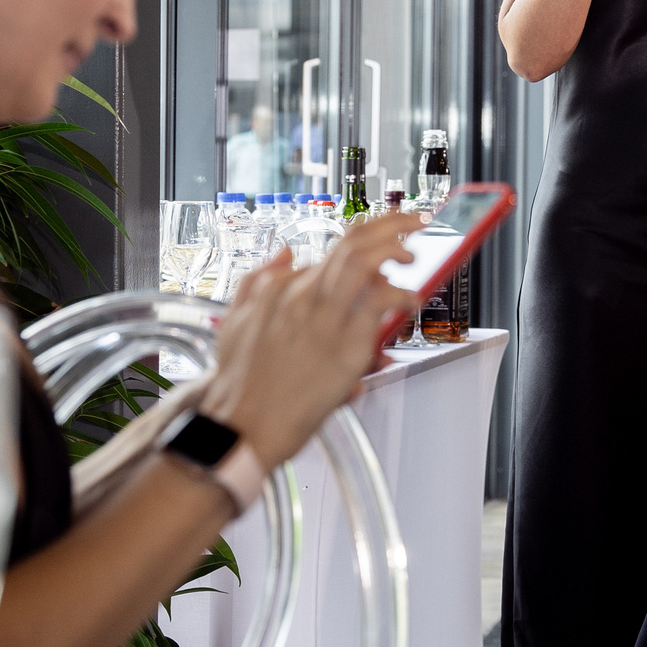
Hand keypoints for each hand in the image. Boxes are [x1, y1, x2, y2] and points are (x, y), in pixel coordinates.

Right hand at [194, 213, 417, 469]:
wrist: (243, 424)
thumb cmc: (240, 384)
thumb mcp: (234, 322)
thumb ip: (258, 282)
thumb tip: (284, 253)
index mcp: (278, 288)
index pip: (329, 254)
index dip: (360, 249)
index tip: (377, 255)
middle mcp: (301, 295)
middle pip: (350, 243)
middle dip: (386, 225)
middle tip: (408, 222)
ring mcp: (323, 317)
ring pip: (364, 260)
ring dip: (395, 248)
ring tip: (412, 253)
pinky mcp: (345, 343)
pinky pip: (379, 302)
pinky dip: (400, 294)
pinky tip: (410, 301)